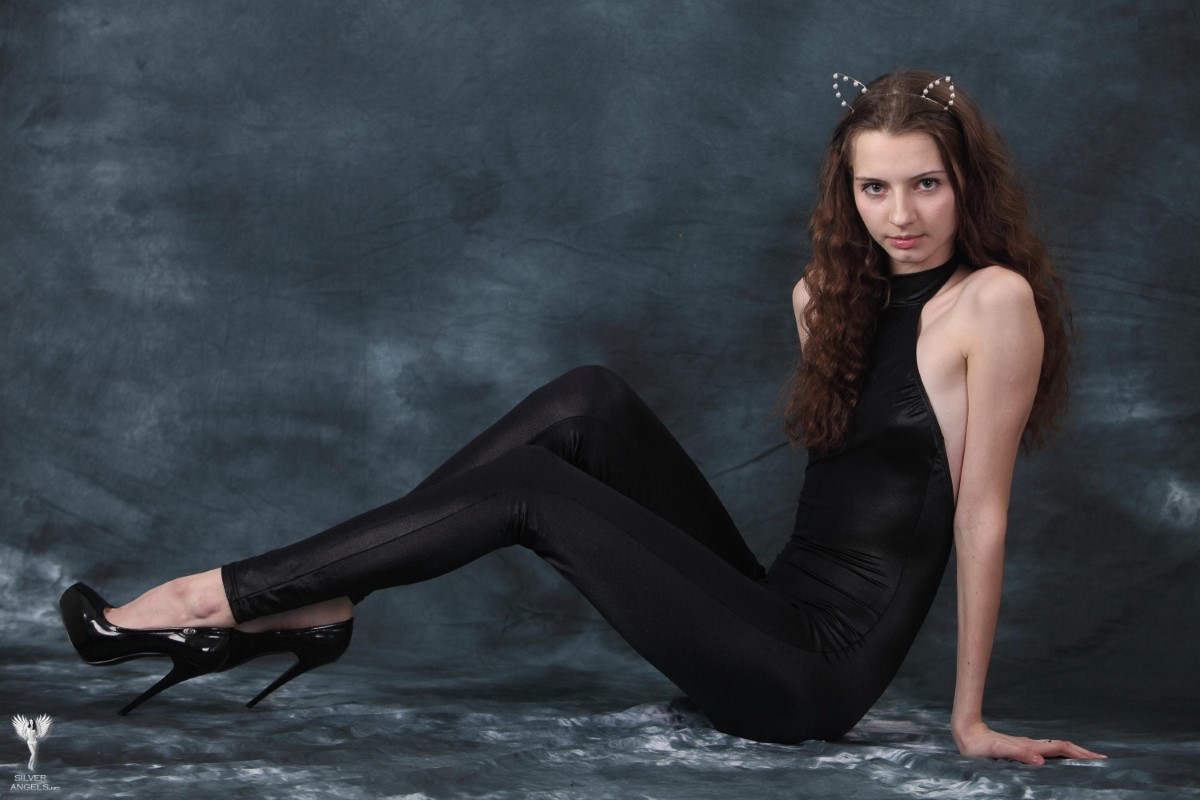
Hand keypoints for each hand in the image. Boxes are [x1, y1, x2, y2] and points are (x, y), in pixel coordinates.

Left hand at [954, 720, 1106, 764]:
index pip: (1061, 748)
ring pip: (1057, 748)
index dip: (1080, 753)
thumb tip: (1041, 760)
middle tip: (1102, 760)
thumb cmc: (980, 746)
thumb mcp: (997, 750)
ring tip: (1089, 759)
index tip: (1097, 758)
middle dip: (1083, 753)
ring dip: (1074, 753)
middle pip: (1063, 746)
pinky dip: (1061, 755)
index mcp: (1030, 746)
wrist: (967, 735)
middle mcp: (1032, 745)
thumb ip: (1018, 754)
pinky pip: (1048, 752)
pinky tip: (1063, 760)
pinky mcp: (1022, 748)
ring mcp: (1028, 746)